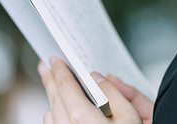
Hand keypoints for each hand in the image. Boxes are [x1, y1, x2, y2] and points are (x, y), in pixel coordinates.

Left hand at [38, 58, 153, 123]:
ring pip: (50, 115)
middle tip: (44, 66)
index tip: (55, 59)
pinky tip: (61, 111)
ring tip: (56, 88)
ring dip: (53, 100)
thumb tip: (97, 78)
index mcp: (83, 118)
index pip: (66, 86)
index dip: (60, 70)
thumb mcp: (132, 116)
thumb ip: (113, 92)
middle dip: (50, 81)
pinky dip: (56, 117)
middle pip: (54, 99)